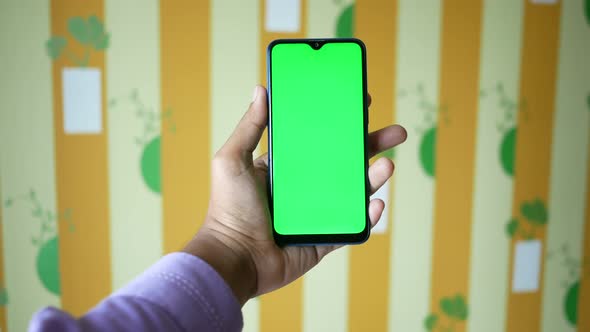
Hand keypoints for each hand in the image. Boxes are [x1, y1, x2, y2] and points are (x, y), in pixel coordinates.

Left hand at [183, 86, 406, 305]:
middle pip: (346, 161)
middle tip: (395, 132)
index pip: (320, 139)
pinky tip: (376, 203)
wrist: (234, 259)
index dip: (341, 122)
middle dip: (372, 146)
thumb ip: (249, 127)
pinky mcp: (324, 238)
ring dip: (375, 177)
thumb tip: (261, 90)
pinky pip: (352, 225)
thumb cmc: (228, 210)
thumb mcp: (232, 160)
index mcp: (286, 166)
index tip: (360, 103)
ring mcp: (317, 213)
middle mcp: (305, 187)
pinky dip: (368, 216)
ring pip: (354, 192)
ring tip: (387, 165)